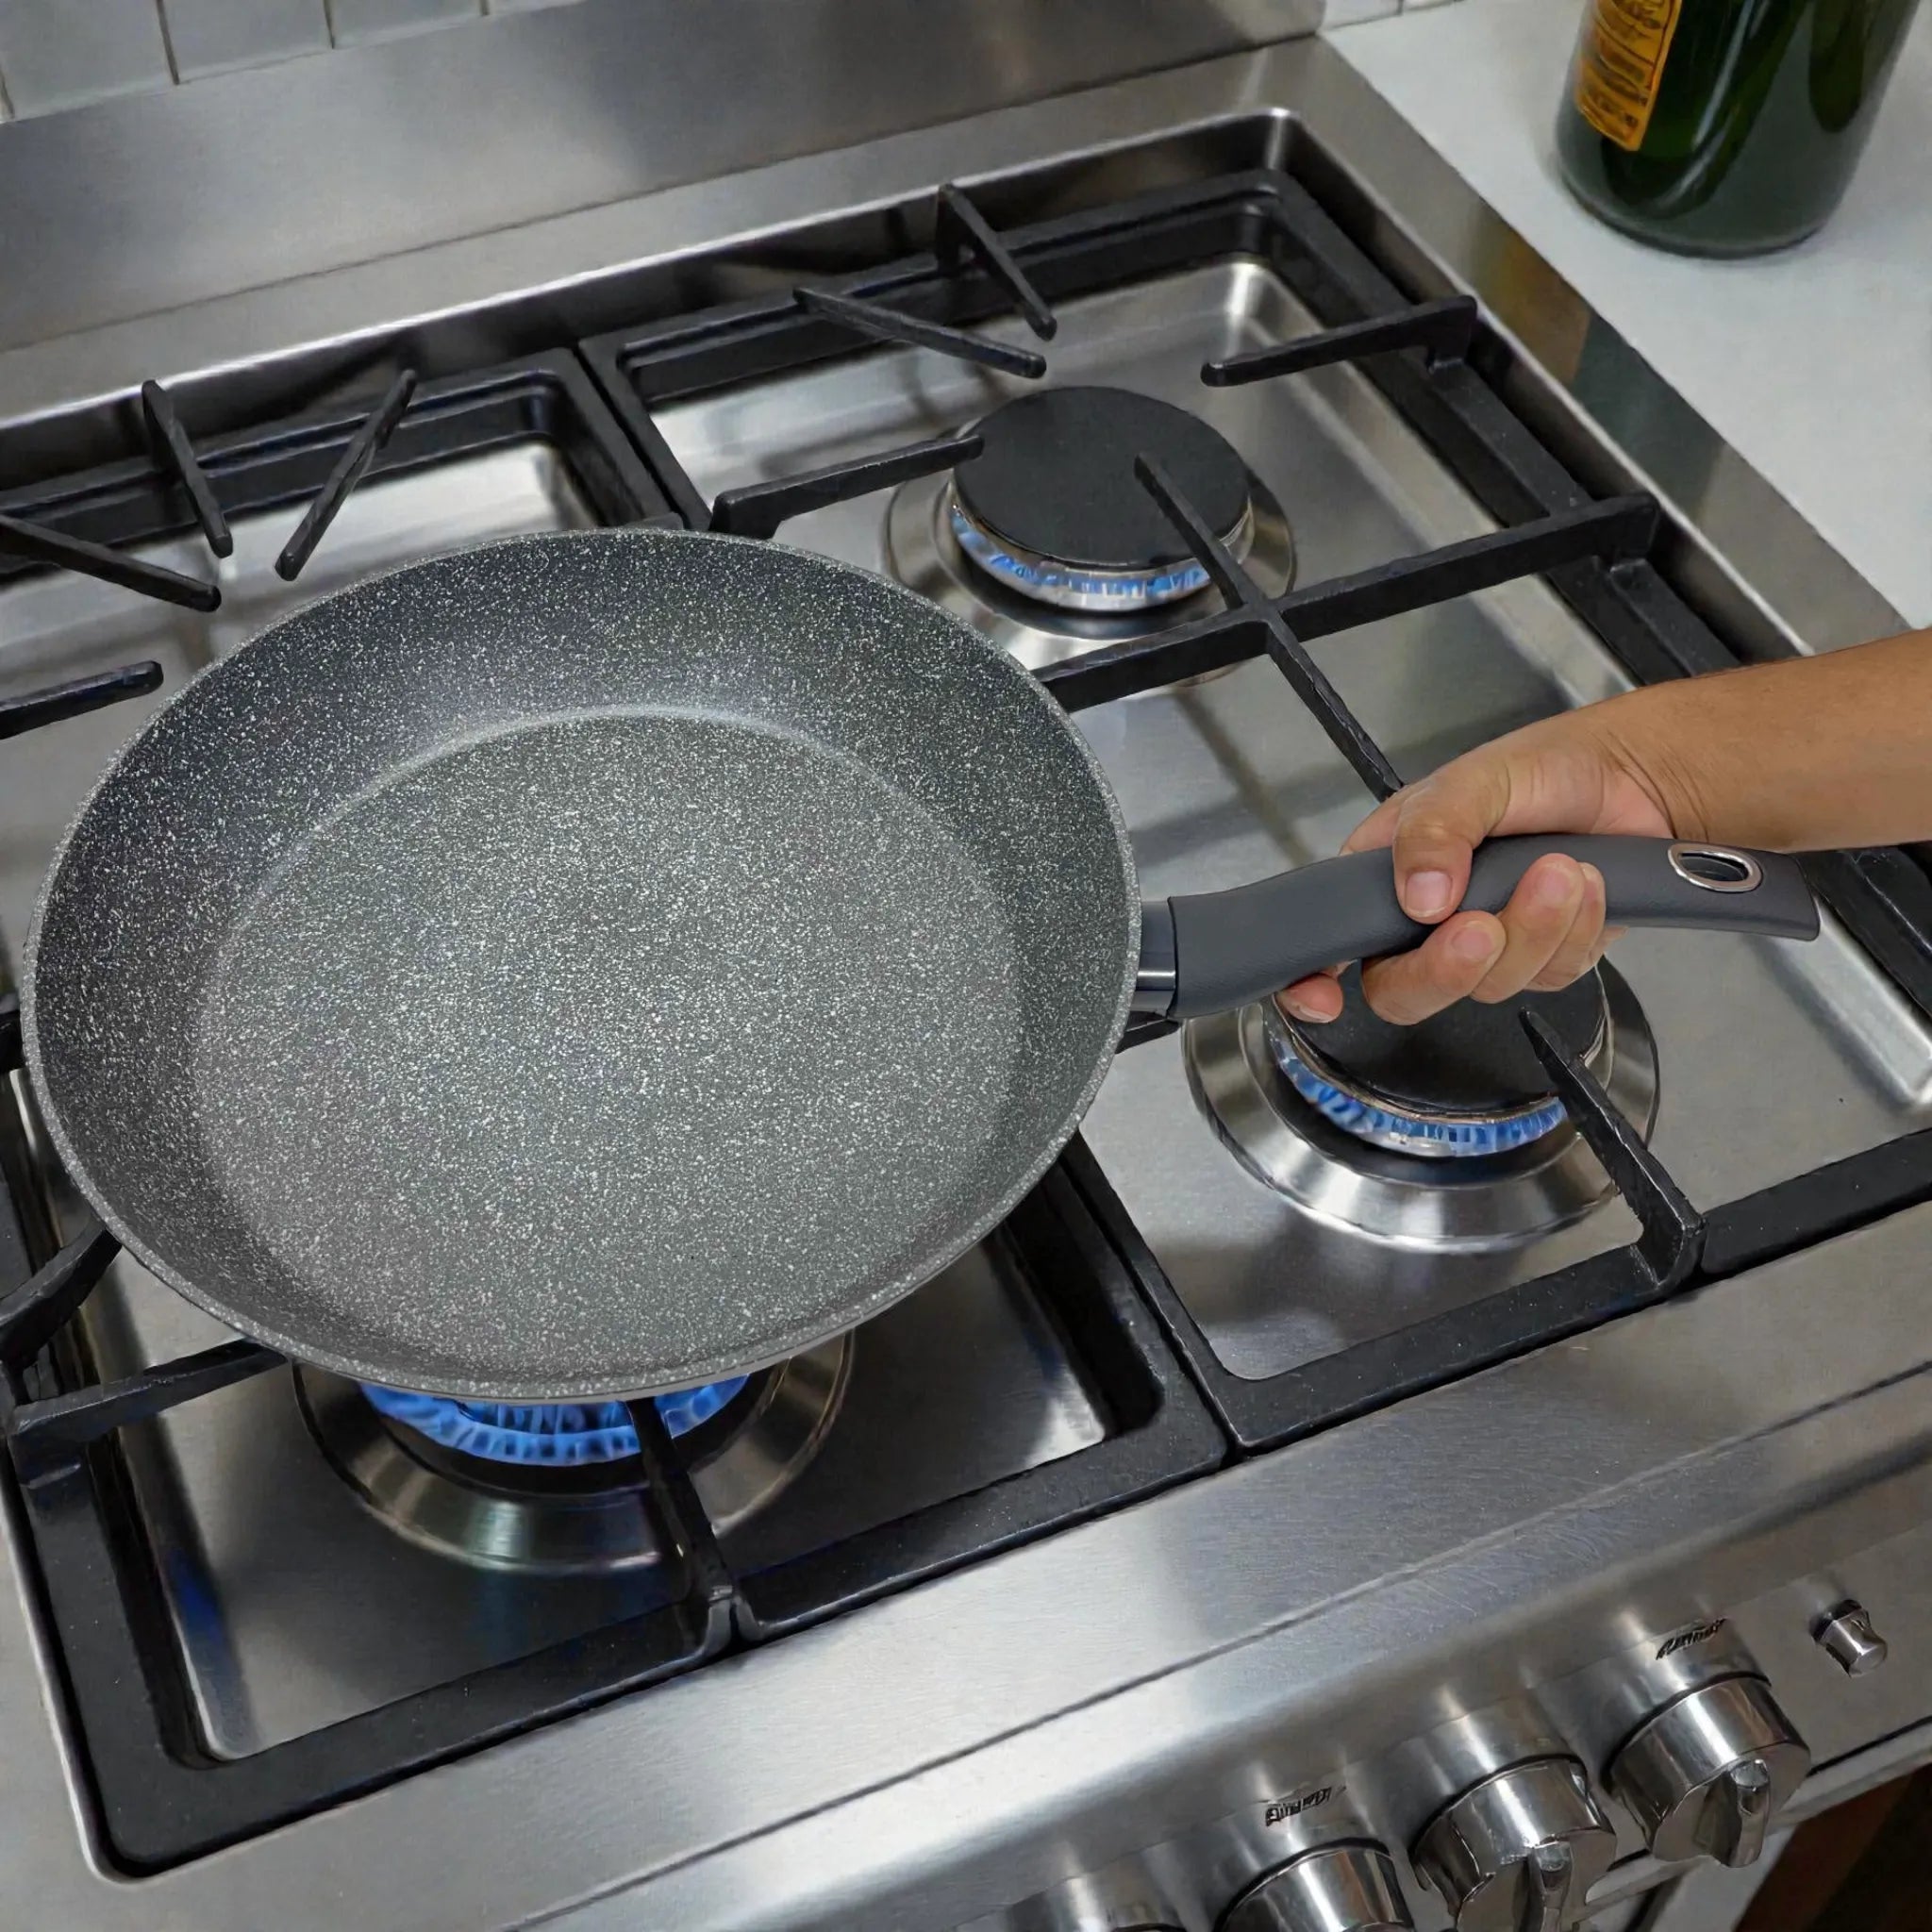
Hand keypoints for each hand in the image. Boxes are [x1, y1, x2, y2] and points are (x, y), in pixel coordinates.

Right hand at [1279, 706, 1686, 1026]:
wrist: (1633, 776)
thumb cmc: (1543, 767)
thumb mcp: (1475, 780)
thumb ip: (1434, 829)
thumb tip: (1418, 897)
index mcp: (1384, 873)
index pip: (1328, 941)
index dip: (1310, 982)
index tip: (1323, 997)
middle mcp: (1425, 920)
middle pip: (1404, 990)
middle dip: (1447, 967)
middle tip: (1480, 926)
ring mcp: (1486, 945)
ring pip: (1489, 986)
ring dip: (1532, 929)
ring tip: (1560, 868)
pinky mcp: (1543, 958)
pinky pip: (1551, 976)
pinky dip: (1574, 930)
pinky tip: (1585, 883)